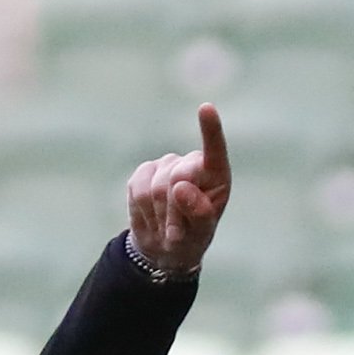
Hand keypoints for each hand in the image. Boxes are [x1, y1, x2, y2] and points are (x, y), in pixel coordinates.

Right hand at [126, 103, 231, 275]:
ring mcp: (167, 165)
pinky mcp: (144, 172)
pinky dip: (142, 209)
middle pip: (177, 176)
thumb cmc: (191, 237)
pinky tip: (151, 215)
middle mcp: (192, 163)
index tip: (206, 108)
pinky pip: (137, 188)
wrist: (163, 246)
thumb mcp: (200, 234)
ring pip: (155, 186)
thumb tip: (181, 187)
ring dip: (158, 213)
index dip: (210, 130)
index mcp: (216, 175)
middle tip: (175, 232)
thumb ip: (198, 213)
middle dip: (173, 209)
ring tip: (165, 225)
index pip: (215, 151)